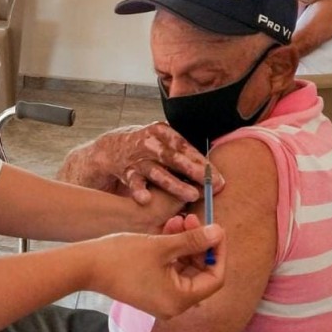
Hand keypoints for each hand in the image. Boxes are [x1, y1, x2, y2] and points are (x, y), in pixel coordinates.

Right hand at [88, 224, 225, 319]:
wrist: (86, 266)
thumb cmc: (123, 257)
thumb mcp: (161, 245)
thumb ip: (193, 240)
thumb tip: (219, 233)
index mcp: (180, 300)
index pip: (214, 277)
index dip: (217, 251)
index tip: (215, 229)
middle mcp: (173, 305)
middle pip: (200, 272)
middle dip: (199, 243)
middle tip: (193, 217)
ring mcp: (161, 298)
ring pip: (184, 268)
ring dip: (185, 243)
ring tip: (178, 219)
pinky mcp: (150, 289)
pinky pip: (170, 270)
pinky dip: (172, 251)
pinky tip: (167, 229)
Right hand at [96, 123, 223, 205]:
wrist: (113, 149)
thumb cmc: (150, 149)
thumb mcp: (165, 144)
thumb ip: (186, 156)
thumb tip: (217, 177)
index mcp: (162, 132)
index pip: (185, 147)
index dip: (202, 162)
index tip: (219, 177)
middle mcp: (150, 144)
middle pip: (174, 158)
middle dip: (194, 171)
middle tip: (212, 184)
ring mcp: (138, 159)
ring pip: (158, 172)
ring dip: (175, 184)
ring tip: (191, 195)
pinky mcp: (127, 173)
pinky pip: (134, 183)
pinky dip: (139, 190)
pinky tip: (146, 199)